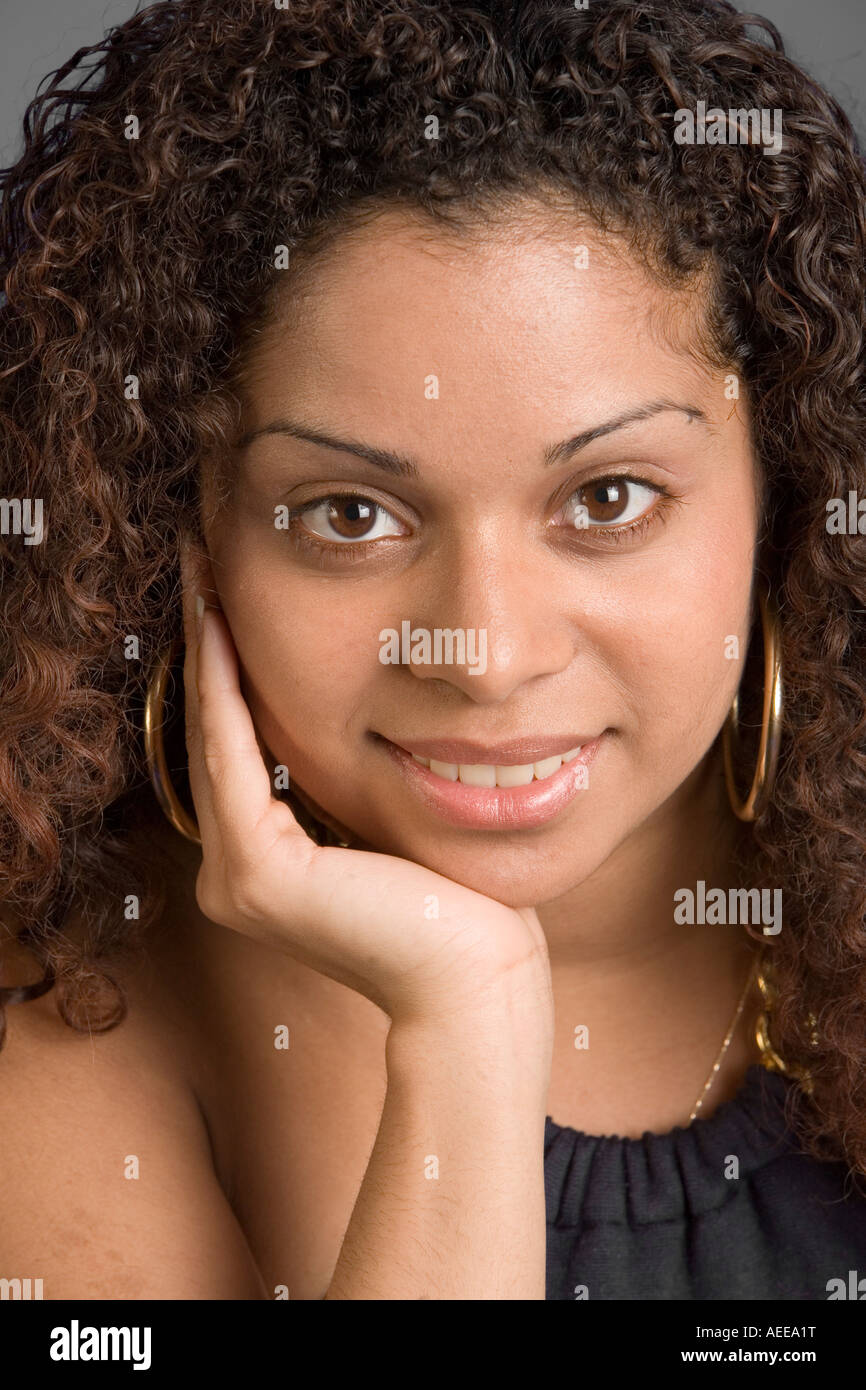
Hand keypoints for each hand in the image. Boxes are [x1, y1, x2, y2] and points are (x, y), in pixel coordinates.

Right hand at [177, 536, 552, 1027]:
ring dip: (208, 656)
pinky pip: (237, 760)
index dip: (226, 672)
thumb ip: (352, 781)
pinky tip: (224, 628)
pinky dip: (228, 690)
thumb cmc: (457, 906)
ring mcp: (236, 883)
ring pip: (217, 740)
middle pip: (218, 738)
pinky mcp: (260, 877)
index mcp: (262, 867)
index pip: (239, 751)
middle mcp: (232, 877)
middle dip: (210, 650)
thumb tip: (357, 713)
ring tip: (205, 580)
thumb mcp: (390, 822)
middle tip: (203, 568)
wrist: (479, 980)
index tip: (226, 597)